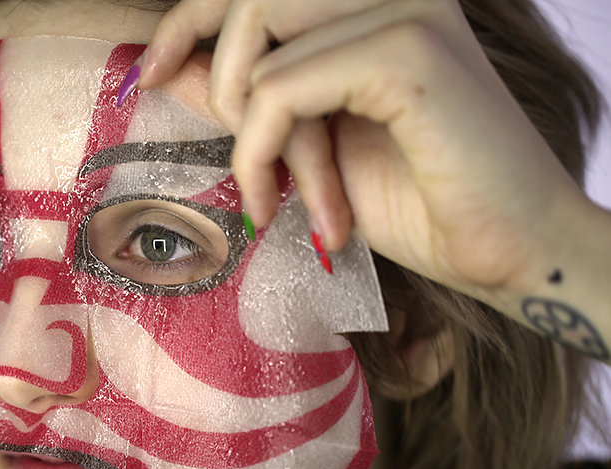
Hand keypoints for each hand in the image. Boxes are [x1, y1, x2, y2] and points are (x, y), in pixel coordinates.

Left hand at [137, 0, 596, 300]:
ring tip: (289, 198)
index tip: (147, 72)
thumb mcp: (308, 145)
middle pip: (246, 1)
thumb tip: (168, 64)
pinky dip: (267, 153)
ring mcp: (404, 11)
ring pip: (258, 50)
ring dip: (257, 139)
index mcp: (372, 5)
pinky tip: (307, 207)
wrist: (511, 253)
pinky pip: (279, 91)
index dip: (189, 19)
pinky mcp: (407, 52)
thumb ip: (246, 98)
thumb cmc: (421, 205)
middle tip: (255, 170)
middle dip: (222, 90)